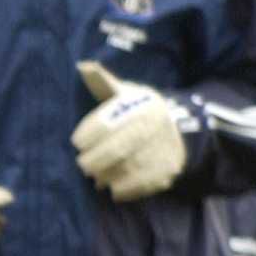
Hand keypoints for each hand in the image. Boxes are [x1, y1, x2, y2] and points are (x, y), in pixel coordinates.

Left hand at [72, 62, 190, 202]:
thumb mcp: (125, 93)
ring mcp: (161, 151)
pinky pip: (137, 187)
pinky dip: (120, 190)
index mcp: (140, 105)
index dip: (88, 134)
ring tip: (96, 176)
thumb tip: (83, 65)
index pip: (108, 122)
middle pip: (116, 150)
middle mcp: (153, 127)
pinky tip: (112, 186)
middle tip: (82, 165)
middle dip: (93, 160)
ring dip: (105, 176)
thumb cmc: (138, 110)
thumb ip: (102, 83)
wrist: (178, 131)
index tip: (77, 142)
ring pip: (125, 170)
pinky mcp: (165, 173)